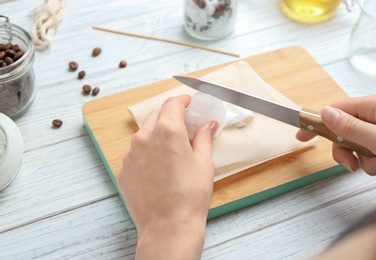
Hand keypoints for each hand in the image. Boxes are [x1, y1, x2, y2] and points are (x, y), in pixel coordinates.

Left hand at [117, 95, 218, 258]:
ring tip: (171, 152)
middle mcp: (144, 138)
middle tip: (183, 128)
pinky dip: (146, 153)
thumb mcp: (204, 162)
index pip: (172, 104)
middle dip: (170, 117)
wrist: (168, 226)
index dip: (182, 100)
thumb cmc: (190, 196)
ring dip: (157, 135)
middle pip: (156, 116)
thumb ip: (204, 137)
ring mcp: (131, 154)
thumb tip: (208, 125)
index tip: (187, 103)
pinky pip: (135, 153)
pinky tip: (158, 169)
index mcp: (167, 131)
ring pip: (144, 134)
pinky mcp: (124, 170)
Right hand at [296, 93, 375, 178]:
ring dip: (370, 163)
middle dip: (348, 153)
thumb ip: (352, 128)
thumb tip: (326, 114)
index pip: (335, 111)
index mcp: (375, 106)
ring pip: (362, 149)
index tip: (302, 137)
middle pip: (346, 134)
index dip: (317, 124)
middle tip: (353, 165)